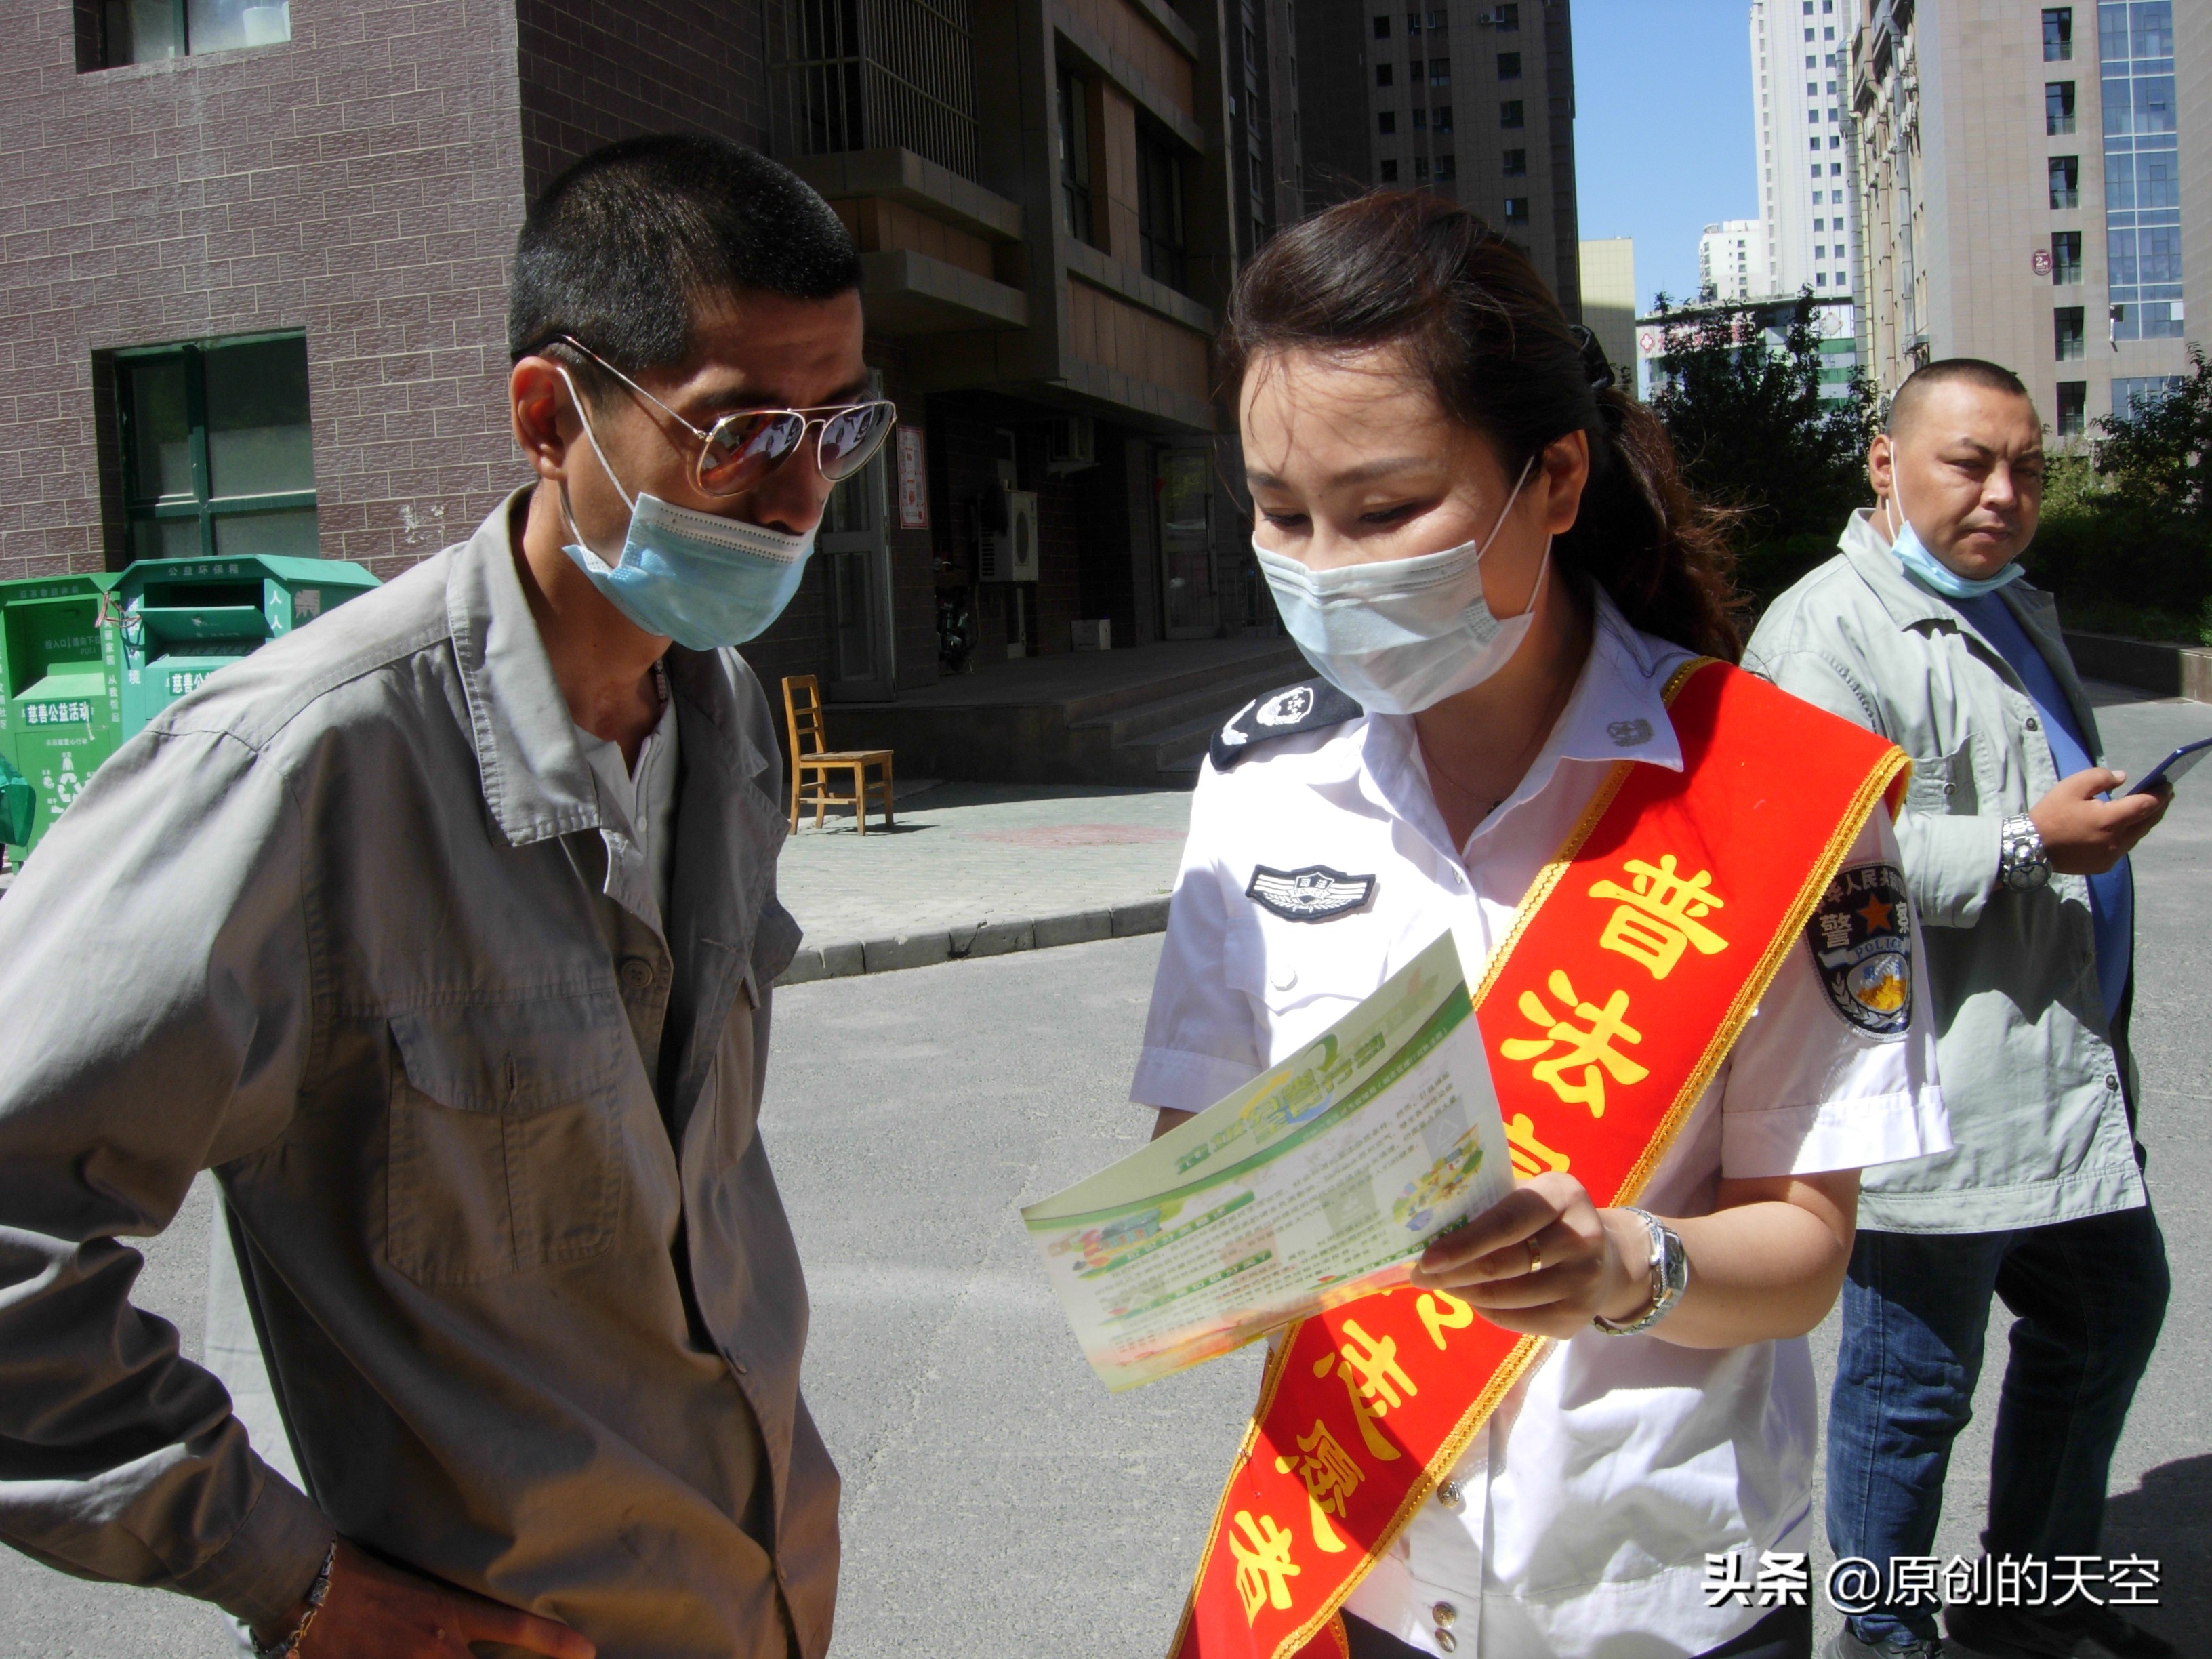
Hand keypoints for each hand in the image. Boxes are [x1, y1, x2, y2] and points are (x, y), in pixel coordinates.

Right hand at [260, 1541, 595, 1658]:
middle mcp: (437, 1647)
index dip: (555, 1642)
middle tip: (538, 1658)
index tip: (588, 1651)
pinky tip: (398, 1658)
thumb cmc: (361, 1573)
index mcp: (450, 1614)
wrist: (307, 1585)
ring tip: (424, 1651)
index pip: (516, 1627)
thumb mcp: (419, 1586)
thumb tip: (470, 1631)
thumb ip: (452, 1613)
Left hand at [1405, 1173, 1652, 1339]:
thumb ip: (1488, 1205)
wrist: (1606, 1258)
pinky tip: (1473, 1298)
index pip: (1506, 1222)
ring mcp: (1583, 1282)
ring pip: (1505, 1297)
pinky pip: (1516, 1320)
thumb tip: (1424, 1226)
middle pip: (1502, 1265)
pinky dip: (1486, 1310)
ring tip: (1441, 1284)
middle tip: (1419, 1275)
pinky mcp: (1578, 1317)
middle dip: (1452, 1273)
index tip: (1426, 1258)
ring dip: (1464, 1293)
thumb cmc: (1547, 1220)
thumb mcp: (1528, 1196)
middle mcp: (1581, 1237)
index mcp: (1563, 1194)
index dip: (1463, 1242)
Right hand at [2028, 767, 2168, 874]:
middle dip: (2158, 807)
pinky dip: (2130, 834)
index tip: (2167, 784)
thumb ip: (2101, 777)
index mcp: (2110, 819)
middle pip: (2147, 822)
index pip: (2146, 805)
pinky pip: (2124, 847)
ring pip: (2137, 836)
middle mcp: (2116, 840)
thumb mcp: (2072, 786)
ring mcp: (2111, 855)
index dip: (2159, 794)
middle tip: (2165, 795)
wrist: (2030, 846)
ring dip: (2145, 821)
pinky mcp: (2104, 865)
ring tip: (2148, 809)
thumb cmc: (2050, 814)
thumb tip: (2124, 778)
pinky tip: (2126, 827)